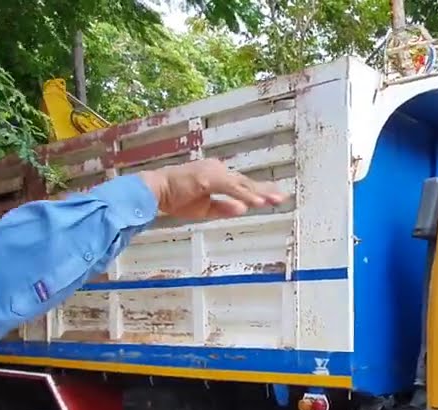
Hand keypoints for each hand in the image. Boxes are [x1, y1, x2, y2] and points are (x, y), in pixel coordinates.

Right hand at [138, 158, 287, 220]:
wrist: (154, 191)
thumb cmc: (175, 198)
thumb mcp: (204, 209)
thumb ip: (224, 208)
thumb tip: (243, 210)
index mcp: (218, 176)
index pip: (243, 185)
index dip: (259, 192)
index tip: (275, 197)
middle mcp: (218, 170)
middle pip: (247, 183)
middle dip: (266, 191)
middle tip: (283, 197)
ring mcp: (214, 172)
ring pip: (242, 185)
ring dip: (259, 193)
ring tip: (276, 200)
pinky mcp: (209, 178)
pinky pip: (231, 189)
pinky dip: (245, 196)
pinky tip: (257, 202)